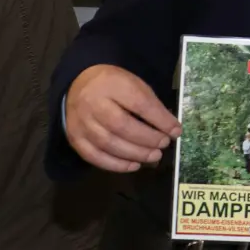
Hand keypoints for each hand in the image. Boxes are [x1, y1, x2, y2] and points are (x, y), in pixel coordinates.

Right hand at [65, 64, 180, 172]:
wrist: (79, 84)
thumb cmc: (114, 86)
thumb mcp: (135, 84)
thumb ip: (151, 105)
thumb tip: (171, 129)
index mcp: (112, 84)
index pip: (139, 103)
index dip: (159, 120)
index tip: (175, 131)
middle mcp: (93, 104)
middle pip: (121, 126)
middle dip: (147, 139)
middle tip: (164, 145)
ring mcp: (81, 122)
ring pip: (108, 143)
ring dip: (135, 153)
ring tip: (154, 156)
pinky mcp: (74, 138)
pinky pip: (93, 156)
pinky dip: (115, 165)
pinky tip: (133, 165)